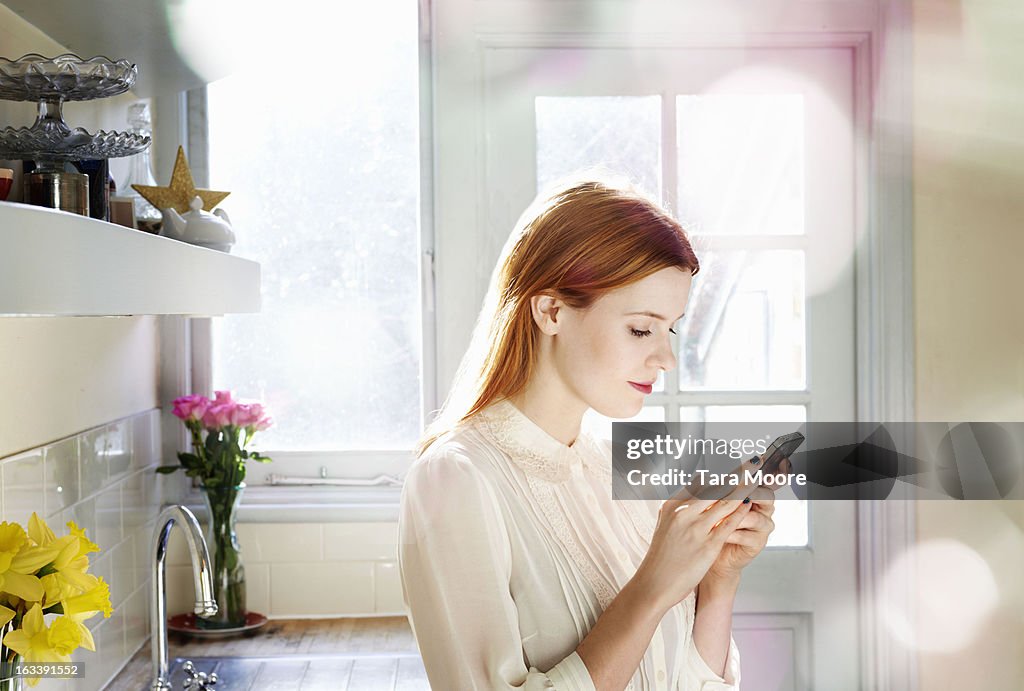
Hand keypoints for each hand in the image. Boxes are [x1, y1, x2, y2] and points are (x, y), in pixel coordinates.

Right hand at [636, 478, 756, 612]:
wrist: (654, 584)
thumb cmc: (660, 558)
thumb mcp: (664, 526)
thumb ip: (678, 510)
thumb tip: (687, 496)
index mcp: (672, 507)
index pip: (699, 483)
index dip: (719, 472)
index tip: (733, 465)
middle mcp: (684, 514)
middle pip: (714, 487)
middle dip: (735, 474)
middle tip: (751, 464)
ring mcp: (696, 529)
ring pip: (724, 502)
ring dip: (742, 488)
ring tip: (756, 478)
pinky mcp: (708, 545)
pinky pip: (728, 523)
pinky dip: (741, 512)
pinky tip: (749, 504)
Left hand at [705, 458, 788, 581]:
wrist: (709, 552)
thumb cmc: (711, 525)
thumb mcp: (710, 503)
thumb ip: (714, 487)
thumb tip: (704, 471)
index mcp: (752, 493)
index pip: (762, 478)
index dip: (763, 470)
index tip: (758, 460)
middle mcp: (761, 507)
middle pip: (765, 494)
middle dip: (750, 491)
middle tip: (735, 491)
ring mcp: (762, 526)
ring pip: (755, 516)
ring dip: (736, 516)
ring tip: (719, 518)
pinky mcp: (758, 543)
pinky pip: (748, 536)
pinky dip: (733, 534)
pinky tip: (722, 534)